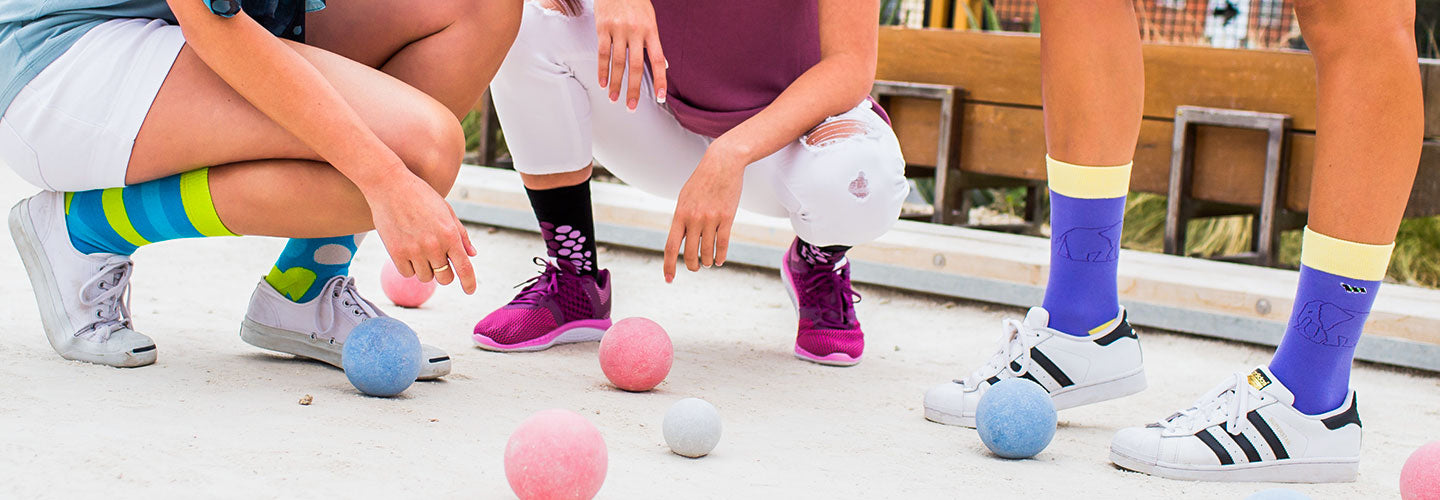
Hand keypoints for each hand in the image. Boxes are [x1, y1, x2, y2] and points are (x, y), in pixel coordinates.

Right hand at [365, 173, 477, 293]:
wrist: (389, 186)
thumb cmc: (421, 196)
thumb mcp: (447, 211)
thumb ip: (461, 234)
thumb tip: (472, 255)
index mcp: (450, 234)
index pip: (464, 268)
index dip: (469, 283)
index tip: (470, 290)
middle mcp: (434, 245)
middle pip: (444, 278)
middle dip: (444, 274)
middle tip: (439, 262)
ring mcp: (414, 250)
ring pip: (425, 277)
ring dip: (426, 269)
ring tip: (420, 250)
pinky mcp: (396, 253)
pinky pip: (407, 273)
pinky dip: (409, 267)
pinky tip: (408, 252)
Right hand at [595, 0, 666, 110]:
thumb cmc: (636, 2)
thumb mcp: (651, 19)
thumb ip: (654, 42)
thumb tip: (664, 65)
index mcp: (651, 31)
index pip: (659, 60)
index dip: (661, 80)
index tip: (661, 98)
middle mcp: (636, 31)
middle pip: (636, 66)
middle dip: (634, 89)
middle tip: (632, 107)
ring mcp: (619, 29)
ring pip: (618, 62)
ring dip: (616, 83)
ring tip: (614, 98)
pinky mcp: (603, 27)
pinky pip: (602, 53)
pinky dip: (602, 70)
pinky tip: (603, 83)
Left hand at [663, 150, 744, 281]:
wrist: (722, 163)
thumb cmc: (702, 181)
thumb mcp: (685, 198)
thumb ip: (681, 218)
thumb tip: (679, 238)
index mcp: (680, 214)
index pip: (671, 246)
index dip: (668, 265)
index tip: (669, 279)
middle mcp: (694, 219)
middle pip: (690, 253)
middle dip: (692, 265)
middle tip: (694, 268)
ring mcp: (711, 219)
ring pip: (707, 251)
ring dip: (706, 262)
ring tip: (707, 263)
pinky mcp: (727, 218)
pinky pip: (722, 244)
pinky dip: (720, 256)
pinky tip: (719, 261)